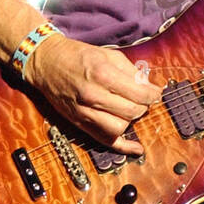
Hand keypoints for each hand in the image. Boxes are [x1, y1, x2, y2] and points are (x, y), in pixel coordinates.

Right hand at [27, 35, 163, 155]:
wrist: (46, 62)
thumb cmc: (78, 56)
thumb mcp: (108, 55)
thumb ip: (130, 71)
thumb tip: (149, 87)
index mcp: (103, 74)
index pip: (138, 94)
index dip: (153, 95)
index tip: (156, 93)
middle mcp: (93, 95)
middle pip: (131, 112)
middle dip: (143, 106)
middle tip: (143, 100)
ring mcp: (84, 111)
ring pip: (119, 128)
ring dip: (130, 120)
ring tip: (130, 110)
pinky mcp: (78, 122)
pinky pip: (103, 140)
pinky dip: (122, 147)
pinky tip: (137, 148)